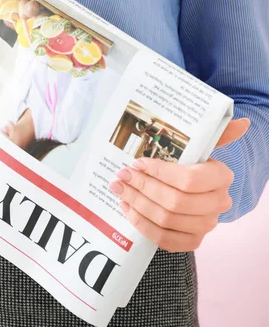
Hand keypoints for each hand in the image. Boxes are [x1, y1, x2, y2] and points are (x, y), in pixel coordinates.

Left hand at [109, 118, 250, 251]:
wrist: (188, 191)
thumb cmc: (188, 164)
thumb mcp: (198, 146)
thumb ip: (214, 134)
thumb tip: (243, 122)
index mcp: (222, 176)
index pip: (188, 179)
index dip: (159, 173)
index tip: (136, 163)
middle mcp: (219, 203)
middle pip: (175, 202)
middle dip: (143, 188)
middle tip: (122, 176)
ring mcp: (206, 225)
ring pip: (166, 220)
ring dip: (137, 204)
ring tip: (120, 190)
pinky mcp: (192, 241)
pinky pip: (163, 238)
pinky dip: (141, 224)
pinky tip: (127, 208)